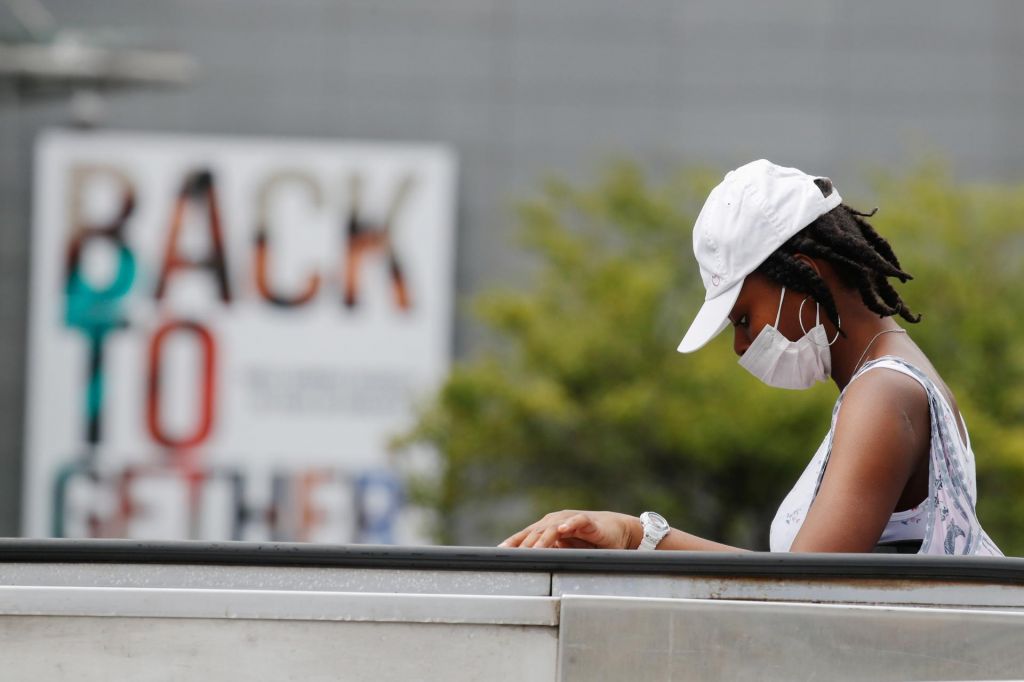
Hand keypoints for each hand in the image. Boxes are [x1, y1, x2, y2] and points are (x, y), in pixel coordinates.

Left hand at [498, 510, 639, 548]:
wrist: (616, 531)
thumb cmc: (588, 542)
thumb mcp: (564, 551)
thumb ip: (548, 555)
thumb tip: (528, 569)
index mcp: (546, 527)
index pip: (525, 535)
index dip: (512, 544)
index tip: (498, 554)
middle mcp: (555, 521)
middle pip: (535, 532)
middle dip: (524, 545)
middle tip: (513, 558)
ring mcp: (570, 519)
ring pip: (552, 528)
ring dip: (542, 539)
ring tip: (534, 550)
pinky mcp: (587, 521)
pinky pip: (576, 521)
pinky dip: (569, 524)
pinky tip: (562, 529)